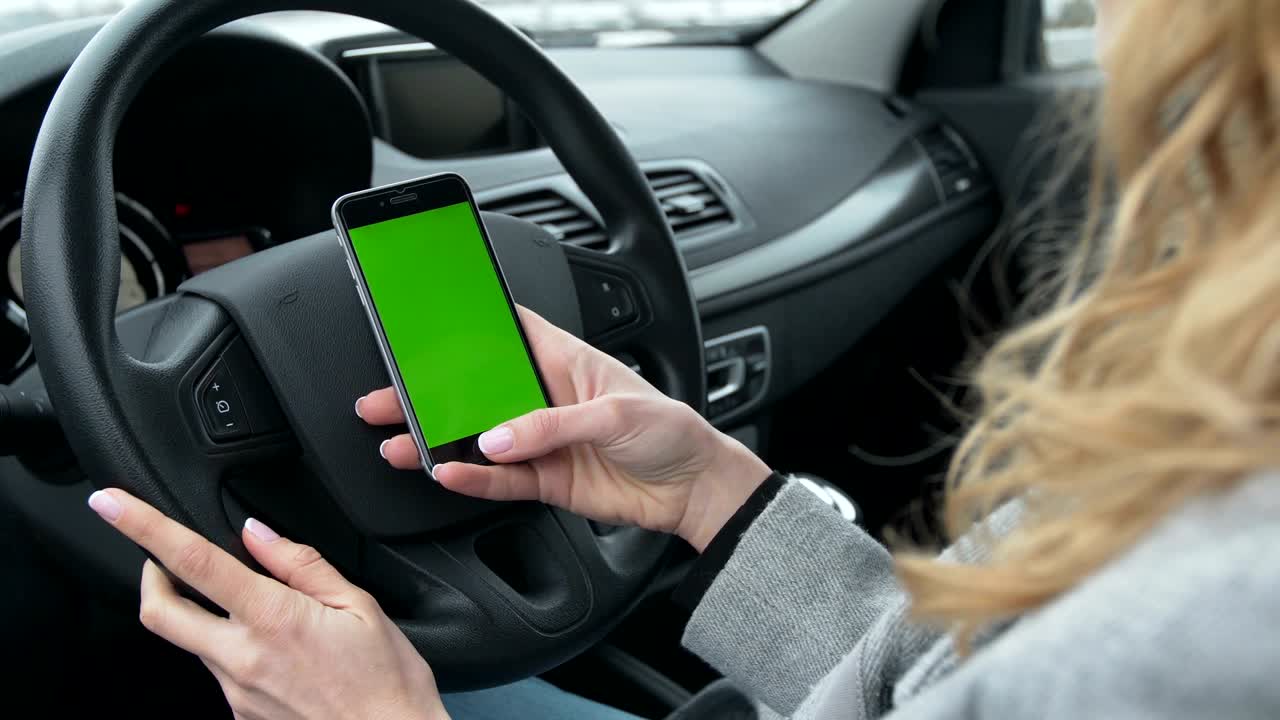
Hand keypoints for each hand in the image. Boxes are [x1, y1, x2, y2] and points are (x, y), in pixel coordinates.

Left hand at [86, 489, 445, 719]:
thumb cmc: (388, 684)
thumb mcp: (361, 606)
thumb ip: (302, 564)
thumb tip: (258, 533)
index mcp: (273, 618)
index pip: (192, 562)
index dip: (144, 527)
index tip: (111, 504)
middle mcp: (242, 658)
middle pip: (159, 611)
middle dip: (148, 576)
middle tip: (160, 560)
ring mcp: (235, 693)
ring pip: (194, 643)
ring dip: (208, 619)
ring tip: (266, 617)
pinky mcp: (241, 717)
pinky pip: (223, 674)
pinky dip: (238, 653)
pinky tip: (281, 657)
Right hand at [357, 307, 769, 551]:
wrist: (695, 489)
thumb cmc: (671, 431)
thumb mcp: (615, 414)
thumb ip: (552, 425)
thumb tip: (498, 438)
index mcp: (564, 360)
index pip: (507, 332)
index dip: (468, 325)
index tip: (423, 325)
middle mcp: (545, 398)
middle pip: (476, 390)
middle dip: (430, 393)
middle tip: (387, 397)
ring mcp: (542, 441)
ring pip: (478, 438)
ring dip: (438, 440)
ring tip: (399, 441)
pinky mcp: (546, 480)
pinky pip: (499, 480)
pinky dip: (471, 479)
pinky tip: (446, 472)